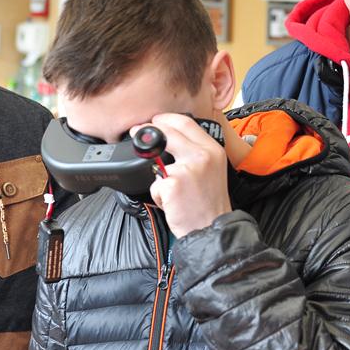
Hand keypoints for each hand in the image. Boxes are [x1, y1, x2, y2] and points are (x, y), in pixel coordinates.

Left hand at [133, 114, 232, 237]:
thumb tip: (171, 138)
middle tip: (137, 132)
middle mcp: (202, 155)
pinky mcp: (173, 183)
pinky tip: (173, 203)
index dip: (165, 119)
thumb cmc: (209, 204)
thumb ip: (195, 152)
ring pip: (158, 159)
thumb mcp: (212, 170)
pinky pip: (155, 184)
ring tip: (174, 191)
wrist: (212, 229)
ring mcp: (187, 168)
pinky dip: (159, 195)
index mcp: (213, 149)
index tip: (154, 122)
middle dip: (148, 130)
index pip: (185, 122)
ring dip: (159, 177)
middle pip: (168, 131)